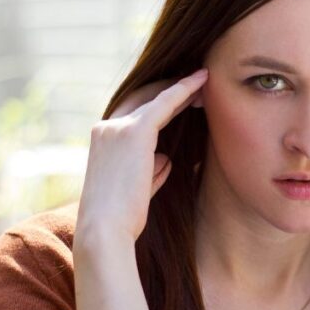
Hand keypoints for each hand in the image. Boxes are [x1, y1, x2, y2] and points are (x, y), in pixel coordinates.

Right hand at [77, 69, 207, 242]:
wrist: (105, 230)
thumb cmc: (122, 219)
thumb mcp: (138, 189)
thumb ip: (151, 170)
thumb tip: (166, 158)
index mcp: (104, 140)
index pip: (133, 112)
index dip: (158, 103)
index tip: (181, 99)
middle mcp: (107, 127)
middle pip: (143, 98)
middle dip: (170, 88)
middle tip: (197, 83)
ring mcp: (118, 127)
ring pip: (156, 97)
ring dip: (182, 88)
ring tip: (205, 81)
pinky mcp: (135, 131)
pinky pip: (165, 102)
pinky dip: (184, 89)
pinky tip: (201, 80)